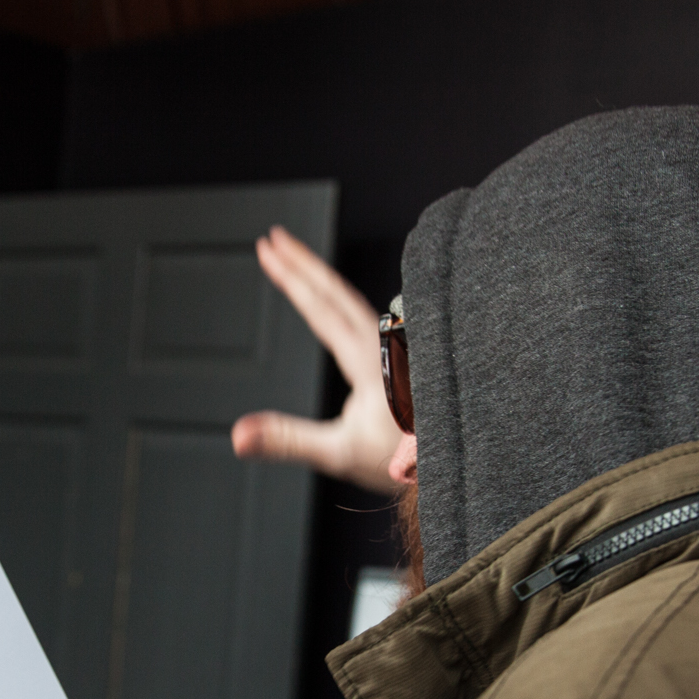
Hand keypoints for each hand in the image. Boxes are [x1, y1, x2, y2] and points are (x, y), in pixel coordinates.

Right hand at [231, 227, 404, 493]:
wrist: (459, 460)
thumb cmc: (405, 459)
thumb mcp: (340, 453)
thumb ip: (287, 440)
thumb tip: (238, 436)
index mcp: (368, 359)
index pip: (321, 306)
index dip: (291, 276)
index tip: (267, 250)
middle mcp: (385, 344)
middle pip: (338, 290)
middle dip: (304, 261)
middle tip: (274, 238)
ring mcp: (396, 347)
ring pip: (354, 300)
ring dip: (323, 277)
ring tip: (298, 262)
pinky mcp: (403, 357)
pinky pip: (366, 315)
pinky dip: (341, 298)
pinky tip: (336, 303)